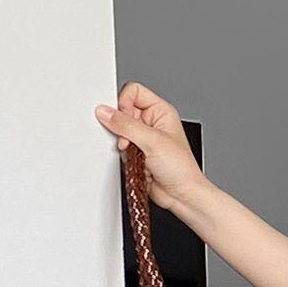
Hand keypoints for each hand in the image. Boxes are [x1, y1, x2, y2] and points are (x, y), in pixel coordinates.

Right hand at [93, 82, 206, 209]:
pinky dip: (122, 154)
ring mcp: (143, 137)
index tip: (124, 118)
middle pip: (122, 111)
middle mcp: (151, 122)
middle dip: (121, 126)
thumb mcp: (152, 141)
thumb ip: (126, 125)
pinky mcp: (135, 152)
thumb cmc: (181, 168)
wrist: (181, 195)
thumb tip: (106, 112)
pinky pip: (118, 146)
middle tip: (128, 139)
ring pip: (118, 130)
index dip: (124, 102)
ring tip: (133, 152)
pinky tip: (133, 161)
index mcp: (161, 111)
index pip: (133, 91)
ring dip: (122, 142)